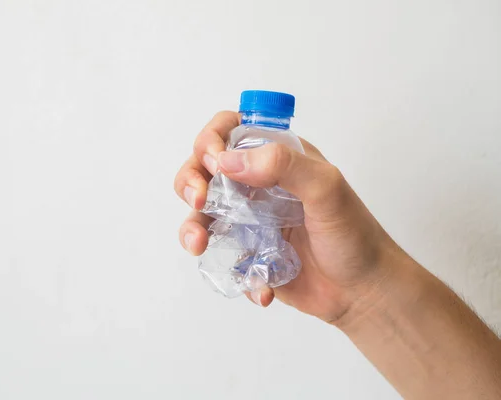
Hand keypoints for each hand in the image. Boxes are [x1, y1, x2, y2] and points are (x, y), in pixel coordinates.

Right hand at [174, 111, 403, 322]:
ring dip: (192, 227)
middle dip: (190, 180)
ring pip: (202, 213)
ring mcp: (249, 220)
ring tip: (198, 245)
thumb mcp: (327, 189)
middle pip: (204, 169)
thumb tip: (229, 161)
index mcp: (277, 158)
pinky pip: (220, 255)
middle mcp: (257, 185)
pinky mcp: (246, 252)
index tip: (215, 163)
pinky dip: (229, 270)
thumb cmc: (355, 236)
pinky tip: (259, 284)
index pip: (230, 131)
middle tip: (199, 200)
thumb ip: (283, 165)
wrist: (363, 291)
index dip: (212, 140)